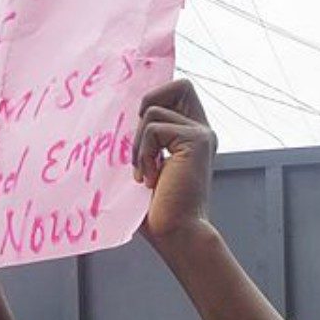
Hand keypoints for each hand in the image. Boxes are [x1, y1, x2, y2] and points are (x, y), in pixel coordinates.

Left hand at [132, 79, 215, 245]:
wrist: (176, 234)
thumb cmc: (158, 211)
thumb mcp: (148, 166)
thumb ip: (146, 140)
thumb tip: (117, 117)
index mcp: (192, 136)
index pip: (179, 92)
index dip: (158, 98)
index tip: (141, 131)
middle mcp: (202, 131)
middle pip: (181, 84)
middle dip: (151, 103)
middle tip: (144, 141)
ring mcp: (202, 134)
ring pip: (153, 109)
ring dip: (138, 142)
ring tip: (145, 172)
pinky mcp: (196, 140)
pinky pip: (152, 128)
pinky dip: (143, 153)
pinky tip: (150, 178)